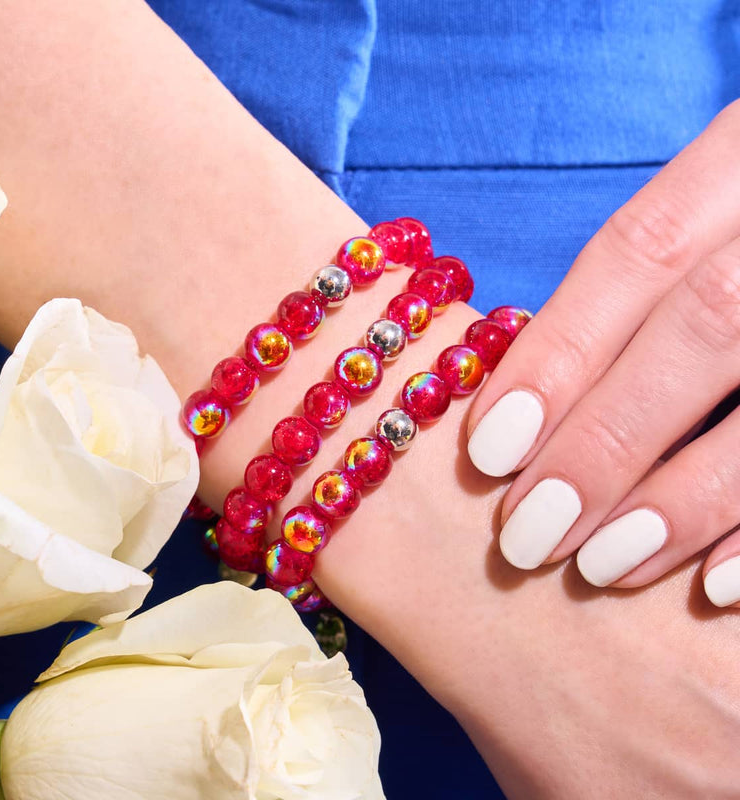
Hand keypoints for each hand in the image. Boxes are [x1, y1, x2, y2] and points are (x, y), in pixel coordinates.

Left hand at [465, 99, 739, 606]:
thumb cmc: (737, 249)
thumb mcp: (705, 225)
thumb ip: (633, 297)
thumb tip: (520, 409)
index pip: (638, 251)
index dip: (558, 353)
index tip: (488, 452)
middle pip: (706, 321)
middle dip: (607, 438)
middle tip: (530, 535)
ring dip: (685, 499)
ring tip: (604, 567)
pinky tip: (714, 587)